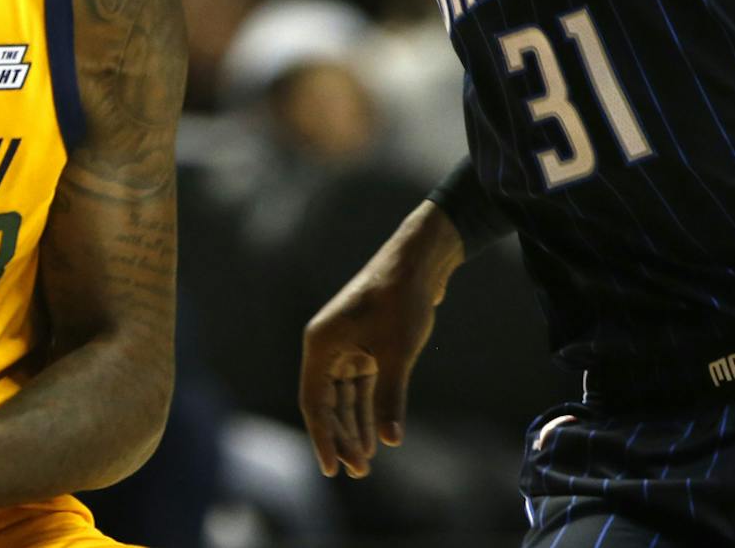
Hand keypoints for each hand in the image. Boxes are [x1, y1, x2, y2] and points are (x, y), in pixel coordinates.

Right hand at [298, 220, 458, 478]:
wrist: (419, 261)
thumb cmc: (401, 300)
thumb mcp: (396, 353)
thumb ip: (389, 397)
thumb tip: (391, 440)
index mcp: (321, 344)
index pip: (314, 402)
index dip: (323, 437)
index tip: (333, 469)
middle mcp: (328, 346)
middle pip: (328, 402)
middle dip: (342, 436)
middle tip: (359, 472)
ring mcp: (346, 345)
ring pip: (345, 396)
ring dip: (355, 426)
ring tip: (366, 461)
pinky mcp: (366, 344)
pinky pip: (360, 385)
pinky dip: (368, 408)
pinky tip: (377, 434)